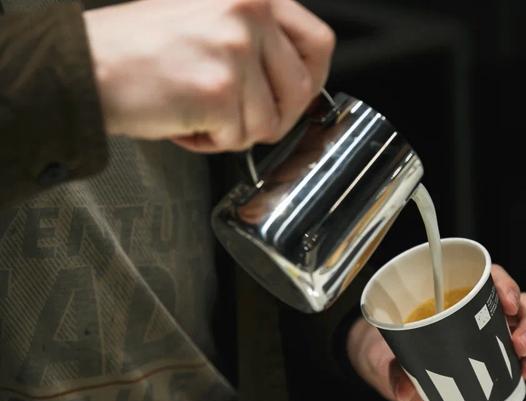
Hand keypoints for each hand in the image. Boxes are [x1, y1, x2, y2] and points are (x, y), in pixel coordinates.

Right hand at [84, 0, 333, 150]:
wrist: (86, 66)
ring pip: (271, 121)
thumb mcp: (208, 17)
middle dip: (273, 116)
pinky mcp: (220, 89)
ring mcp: (236, 49)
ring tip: (198, 113)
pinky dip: (212, 143)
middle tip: (238, 117)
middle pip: (302, 89)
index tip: (292, 97)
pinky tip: (184, 122)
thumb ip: (257, 38)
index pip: (318, 42)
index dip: (310, 79)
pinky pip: (241, 138)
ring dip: (236, 131)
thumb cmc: (138, 48)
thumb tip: (299, 79)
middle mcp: (249, 11)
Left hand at [346, 264, 525, 400]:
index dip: (506, 286)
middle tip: (518, 345)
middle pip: (524, 306)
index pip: (494, 278)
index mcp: (464, 297)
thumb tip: (403, 389)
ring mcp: (503, 336)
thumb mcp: (396, 355)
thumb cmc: (405, 345)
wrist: (406, 367)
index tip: (506, 302)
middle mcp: (489, 313)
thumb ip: (398, 369)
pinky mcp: (509, 360)